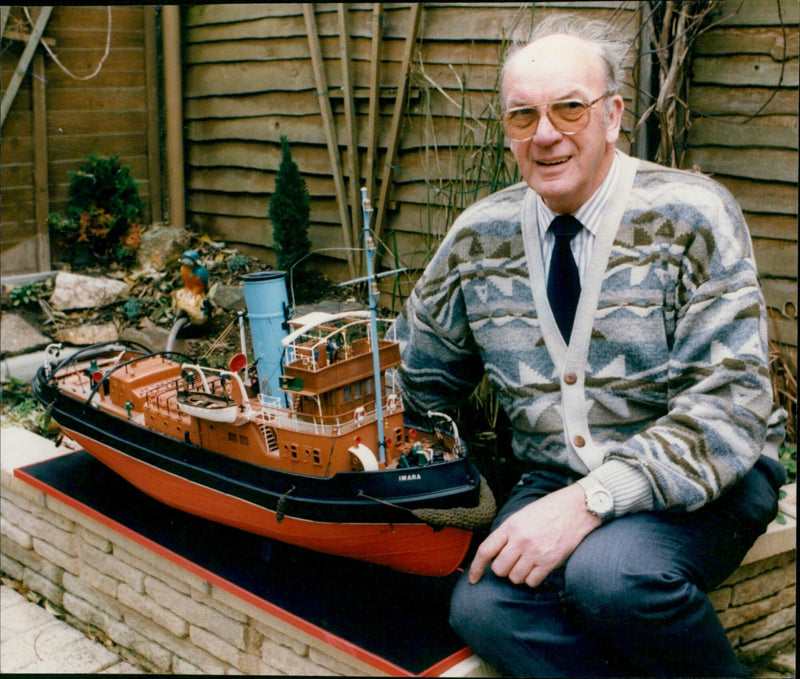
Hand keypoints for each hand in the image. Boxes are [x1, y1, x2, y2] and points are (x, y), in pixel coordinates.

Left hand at [468, 483, 601, 587]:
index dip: (476, 567)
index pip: (485, 550)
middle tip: (512, 562)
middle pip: (499, 569)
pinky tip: (538, 568)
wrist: (576, 508)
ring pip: (515, 578)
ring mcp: (535, 552)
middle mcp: (520, 540)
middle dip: (503, 569)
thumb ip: (508, 533)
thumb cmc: (549, 510)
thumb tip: (495, 552)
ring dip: (518, 575)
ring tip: (527, 563)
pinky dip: (532, 579)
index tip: (473, 578)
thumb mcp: (522, 516)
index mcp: (510, 526)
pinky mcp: (550, 562)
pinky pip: (532, 582)